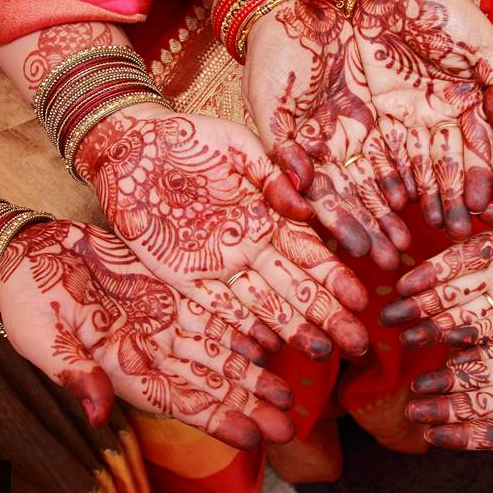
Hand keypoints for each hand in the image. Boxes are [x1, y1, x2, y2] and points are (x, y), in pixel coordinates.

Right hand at [0, 219, 294, 449]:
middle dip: (249, 403)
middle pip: (210, 382)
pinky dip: (241, 324)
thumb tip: (97, 414)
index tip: (254, 436)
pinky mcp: (166, 289)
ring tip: (289, 389)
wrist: (21, 256)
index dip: (218, 419)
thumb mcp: (41, 338)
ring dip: (252, 370)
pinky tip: (271, 335)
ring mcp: (161, 320)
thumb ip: (73, 373)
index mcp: (123, 369)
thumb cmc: (23, 301)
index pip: (180, 402)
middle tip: (290, 422)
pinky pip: (212, 309)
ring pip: (218, 350)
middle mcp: (150, 350)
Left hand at [75, 105, 369, 360]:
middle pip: (295, 287)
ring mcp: (219, 264)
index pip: (309, 252)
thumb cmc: (187, 138)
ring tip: (323, 353)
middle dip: (327, 315)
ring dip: (293, 330)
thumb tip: (303, 207)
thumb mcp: (235, 145)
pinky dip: (241, 331)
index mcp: (267, 214)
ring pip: (264, 305)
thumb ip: (270, 173)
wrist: (131, 146)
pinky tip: (266, 351)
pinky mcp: (184, 276)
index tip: (361, 300)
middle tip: (357, 344)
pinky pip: (217, 310)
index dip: (335, 277)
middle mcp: (250, 245)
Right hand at [244, 0, 409, 270]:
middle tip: (394, 262)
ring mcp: (355, 137)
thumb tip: (296, 190)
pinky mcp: (377, 116)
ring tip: (413, 241)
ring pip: (380, 182)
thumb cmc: (271, 60)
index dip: (342, 226)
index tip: (360, 252)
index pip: (324, 201)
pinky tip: (421, 199)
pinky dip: (408, 174)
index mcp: (300, 157)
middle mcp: (331, 154)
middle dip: (374, 231)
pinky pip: (397, 150)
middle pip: (357, 200)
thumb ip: (281, 148)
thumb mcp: (269, 102)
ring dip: (394, 213)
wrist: (293, 15)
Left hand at [351, 0, 492, 238]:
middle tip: (453, 233)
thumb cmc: (447, 8)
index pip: (476, 150)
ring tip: (420, 231)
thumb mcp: (482, 43)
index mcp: (468, 104)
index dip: (477, 179)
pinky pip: (380, 153)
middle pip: (444, 168)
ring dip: (419, 199)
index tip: (480, 208)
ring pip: (413, 168)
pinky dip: (383, 178)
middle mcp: (439, 118)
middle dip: (449, 202)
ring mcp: (407, 117)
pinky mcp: (376, 113)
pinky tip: (389, 203)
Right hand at [381, 196, 492, 347]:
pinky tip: (444, 355)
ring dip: (436, 327)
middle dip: (422, 304)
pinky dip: (468, 345)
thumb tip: (485, 212)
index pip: (463, 258)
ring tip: (408, 340)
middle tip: (391, 320)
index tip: (407, 285)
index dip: (434, 272)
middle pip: (456, 291)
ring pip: (467, 315)